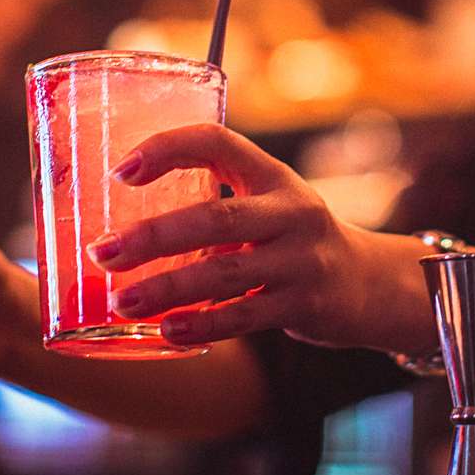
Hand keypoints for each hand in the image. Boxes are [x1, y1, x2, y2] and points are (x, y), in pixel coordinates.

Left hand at [84, 123, 425, 351]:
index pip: (218, 141)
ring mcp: (302, 259)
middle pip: (216, 217)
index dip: (168, 148)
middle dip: (154, 235)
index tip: (121, 171)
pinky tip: (166, 333)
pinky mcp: (305, 305)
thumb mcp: (269, 205)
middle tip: (103, 252)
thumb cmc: (295, 241)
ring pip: (226, 272)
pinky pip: (245, 317)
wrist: (371, 284)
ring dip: (167, 287)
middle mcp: (292, 211)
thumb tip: (123, 224)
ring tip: (122, 300)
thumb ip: (215, 206)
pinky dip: (202, 326)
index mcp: (274, 176)